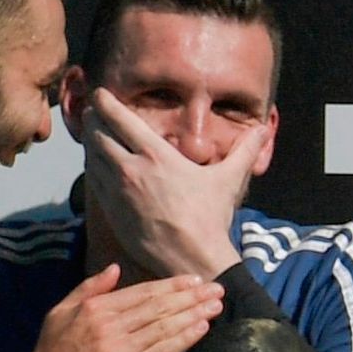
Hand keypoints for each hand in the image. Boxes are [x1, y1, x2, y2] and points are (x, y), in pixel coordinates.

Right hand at [11, 263, 225, 351]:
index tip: (195, 280)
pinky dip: (184, 340)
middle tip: (217, 289)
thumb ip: (89, 289)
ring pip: (164, 328)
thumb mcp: (60, 313)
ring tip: (216, 306)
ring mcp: (118, 350)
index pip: (143, 292)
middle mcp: (109, 326)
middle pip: (159, 307)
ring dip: (194, 315)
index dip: (172, 286)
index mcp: (96, 309)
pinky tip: (201, 330)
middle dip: (191, 297)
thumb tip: (115, 268)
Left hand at [74, 87, 251, 283]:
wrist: (191, 257)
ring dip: (89, 142)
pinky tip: (96, 165)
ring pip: (91, 157)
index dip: (105, 103)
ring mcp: (117, 192)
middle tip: (92, 112)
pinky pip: (93, 181)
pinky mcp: (111, 211)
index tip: (100, 94)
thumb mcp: (229, 179)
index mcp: (156, 155)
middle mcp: (130, 169)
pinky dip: (92, 168)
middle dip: (92, 119)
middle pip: (98, 135)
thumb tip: (263, 130)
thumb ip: (245, 150)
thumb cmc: (210, 216)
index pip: (120, 119)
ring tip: (91, 134)